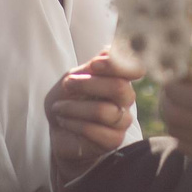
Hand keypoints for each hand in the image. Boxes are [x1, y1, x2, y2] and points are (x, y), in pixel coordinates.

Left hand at [45, 50, 136, 185]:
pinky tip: (64, 122)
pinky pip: (96, 131)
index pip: (134, 68)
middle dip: (88, 84)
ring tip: (58, 109)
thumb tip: (110, 51)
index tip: (93, 65)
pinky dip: (74, 124)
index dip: (116, 65)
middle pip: (119, 88)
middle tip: (67, 84)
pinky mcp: (113, 141)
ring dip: (74, 108)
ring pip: (105, 111)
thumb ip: (92, 67)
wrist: (57, 129)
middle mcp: (125, 99)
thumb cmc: (67, 100)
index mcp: (119, 79)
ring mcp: (122, 121)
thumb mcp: (73, 78)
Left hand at [159, 61, 191, 167]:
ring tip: (178, 110)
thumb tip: (179, 81)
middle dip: (167, 104)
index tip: (171, 81)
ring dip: (173, 121)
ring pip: (180, 136)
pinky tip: (190, 127)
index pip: (186, 96)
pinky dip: (183, 138)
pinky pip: (191, 151)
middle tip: (170, 96)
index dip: (170, 88)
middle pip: (177, 118)